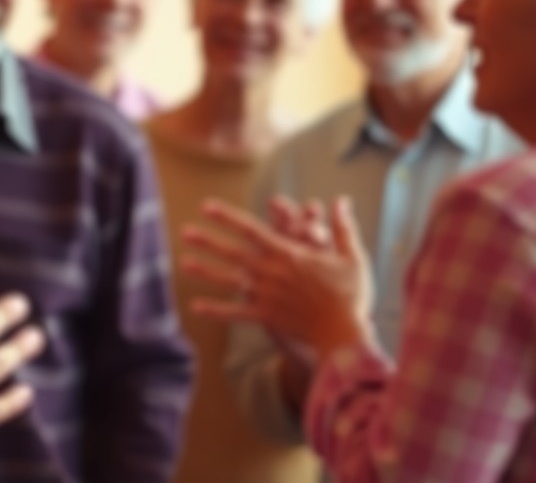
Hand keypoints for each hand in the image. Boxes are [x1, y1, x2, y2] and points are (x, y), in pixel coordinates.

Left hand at [182, 196, 375, 361]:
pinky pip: (237, 313)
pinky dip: (216, 310)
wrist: (344, 334)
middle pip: (234, 253)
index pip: (252, 229)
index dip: (227, 217)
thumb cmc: (352, 294)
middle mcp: (272, 272)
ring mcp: (267, 295)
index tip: (206, 207)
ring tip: (183, 262)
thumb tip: (341, 201)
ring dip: (206, 271)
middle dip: (209, 241)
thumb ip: (342, 228)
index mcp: (289, 254)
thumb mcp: (352, 257)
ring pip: (230, 280)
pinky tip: (195, 307)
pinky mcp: (267, 316)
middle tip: (186, 232)